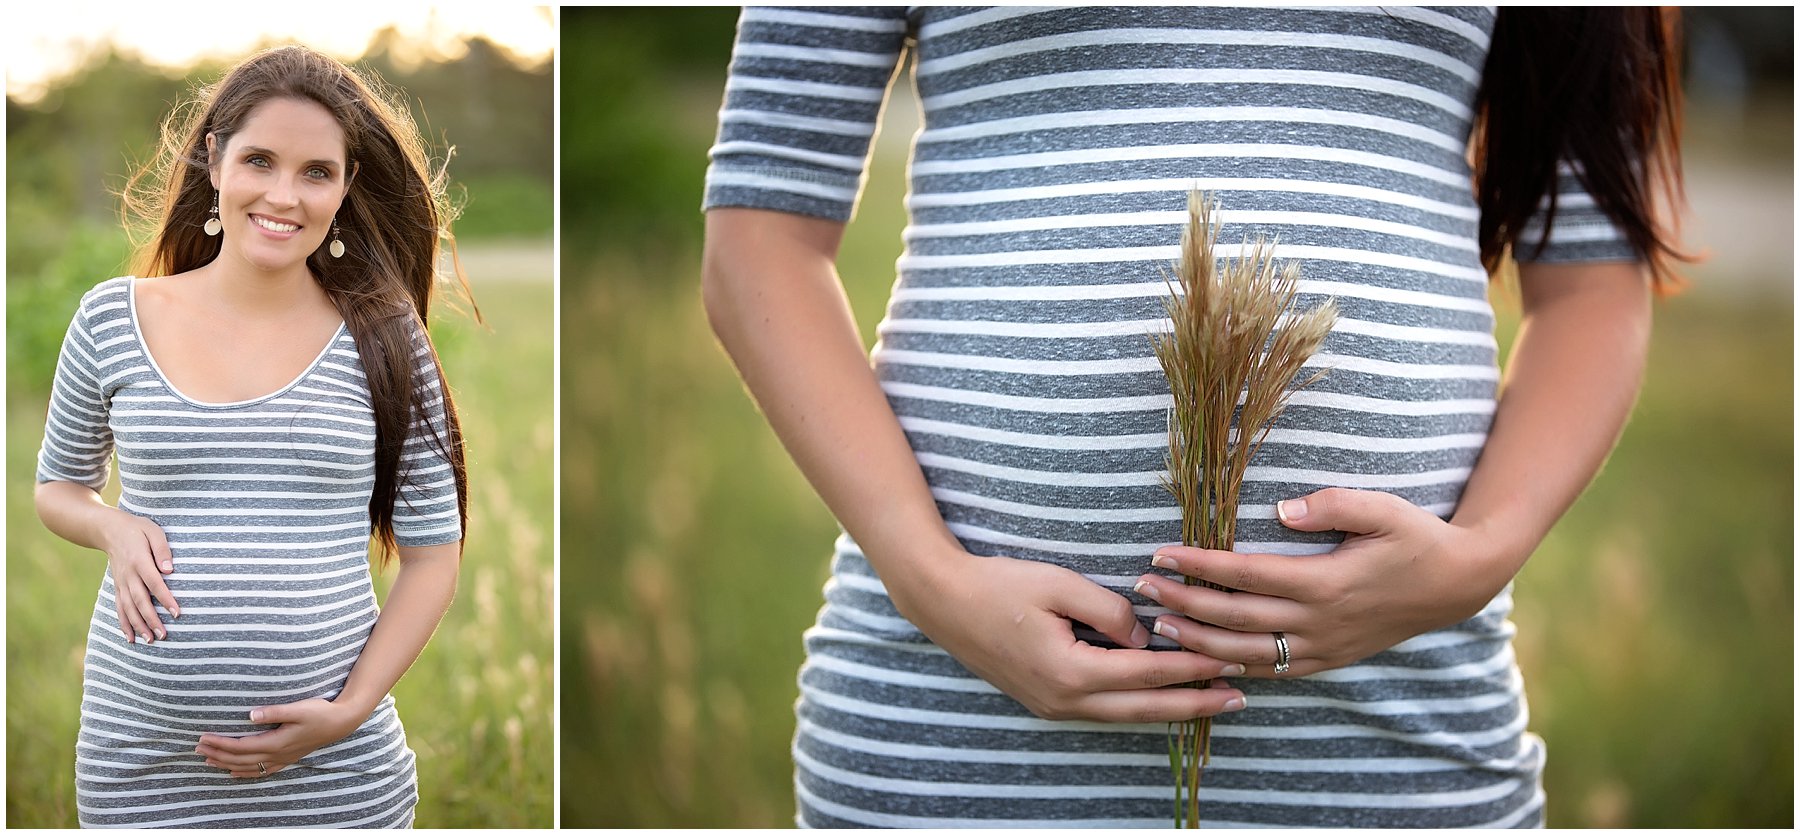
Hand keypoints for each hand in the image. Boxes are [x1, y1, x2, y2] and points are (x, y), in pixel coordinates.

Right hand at [97, 510, 178, 643]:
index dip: (165, 599)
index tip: (177, 613)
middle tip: (164, 635)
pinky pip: (119, 608)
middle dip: (152, 619)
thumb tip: (169, 569)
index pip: (154, 583)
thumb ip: (163, 549)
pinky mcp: (117, 587)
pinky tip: (130, 637)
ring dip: (139, 625)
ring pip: (128, 608)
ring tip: (150, 641)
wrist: (108, 530)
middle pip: (140, 601)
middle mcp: (128, 575)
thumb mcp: (154, 531)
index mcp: (139, 561)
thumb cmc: (138, 529)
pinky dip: (124, 623)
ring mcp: (121, 582)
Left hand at [196, 699, 365, 777]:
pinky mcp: (287, 759)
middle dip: (217, 754)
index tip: (203, 738)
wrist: (341, 723)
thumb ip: (274, 712)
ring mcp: (282, 759)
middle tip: (197, 749)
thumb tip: (249, 715)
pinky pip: (261, 771)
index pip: (240, 746)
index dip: (220, 743)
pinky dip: (245, 773)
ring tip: (207, 761)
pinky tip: (235, 773)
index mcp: (276, 742)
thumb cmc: (320, 712)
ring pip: (248, 767)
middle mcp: (276, 754)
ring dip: (226, 764)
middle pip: (240, 759)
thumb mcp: (298, 708)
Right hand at [891, 547, 1247, 723]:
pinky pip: (1104, 709)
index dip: (1192, 667)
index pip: (1147, 672)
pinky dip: (1138, 704)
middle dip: (1195, 704)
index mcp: (1071, 671)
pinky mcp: (1046, 701)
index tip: (1230, 662)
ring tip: (1212, 702)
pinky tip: (1160, 697)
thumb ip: (1110, 611)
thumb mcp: (1059, 584)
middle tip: (1240, 699)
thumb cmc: (999, 585)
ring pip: (1126, 715)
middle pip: (1144, 708)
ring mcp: (1053, 706)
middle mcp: (1065, 700)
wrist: (942, 602)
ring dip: (1171, 708)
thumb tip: (1146, 635)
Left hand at [1132, 488, 1511, 676]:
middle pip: (1236, 619)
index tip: (1161, 555)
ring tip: (1159, 628)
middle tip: (1142, 591)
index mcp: (1326, 582)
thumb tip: (1279, 511)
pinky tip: (1205, 661)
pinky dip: (1235, 671)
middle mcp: (1319, 622)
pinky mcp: (1329, 660)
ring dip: (1199, 643)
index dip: (1200, 566)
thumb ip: (1332, 505)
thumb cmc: (1415, 537)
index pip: (1246, 575)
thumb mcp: (1382, 509)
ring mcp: (1324, 647)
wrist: (1456, 584)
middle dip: (1184, 605)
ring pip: (1249, 655)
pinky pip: (1274, 672)